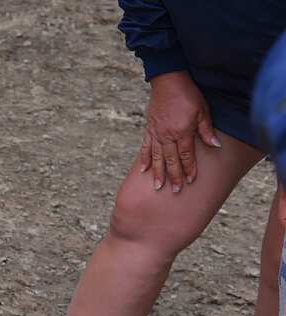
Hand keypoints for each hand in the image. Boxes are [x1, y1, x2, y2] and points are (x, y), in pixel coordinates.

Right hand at [139, 71, 219, 192]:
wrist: (168, 81)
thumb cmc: (188, 94)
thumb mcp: (202, 110)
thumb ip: (206, 130)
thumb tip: (214, 145)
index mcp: (182, 131)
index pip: (186, 155)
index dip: (189, 168)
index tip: (191, 180)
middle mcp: (167, 135)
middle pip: (171, 160)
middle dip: (174, 176)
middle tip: (175, 190)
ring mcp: (156, 134)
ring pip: (157, 157)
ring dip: (158, 173)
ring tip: (158, 186)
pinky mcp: (149, 130)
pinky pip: (145, 148)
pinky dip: (144, 160)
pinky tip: (144, 171)